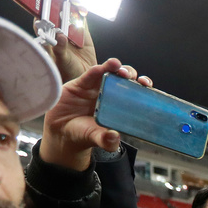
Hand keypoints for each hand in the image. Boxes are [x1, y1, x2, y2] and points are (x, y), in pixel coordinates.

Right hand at [38, 59, 153, 171]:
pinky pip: (89, 75)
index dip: (142, 87)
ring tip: (118, 67)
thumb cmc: (83, 133)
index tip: (147, 86)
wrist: (60, 131)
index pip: (134, 93)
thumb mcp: (96, 138)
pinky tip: (101, 68)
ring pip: (108, 72)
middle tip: (133, 78)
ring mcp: (96, 87)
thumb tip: (114, 138)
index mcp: (118, 105)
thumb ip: (106, 140)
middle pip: (124, 79)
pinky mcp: (81, 84)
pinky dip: (96, 70)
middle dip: (131, 74)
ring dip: (115, 67)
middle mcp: (109, 93)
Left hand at [39, 11, 97, 83]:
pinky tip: (82, 9)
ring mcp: (69, 29)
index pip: (40, 18)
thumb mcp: (61, 62)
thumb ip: (59, 49)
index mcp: (46, 36)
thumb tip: (60, 35)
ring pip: (67, 11)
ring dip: (69, 2)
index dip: (40, 6)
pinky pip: (80, 17)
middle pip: (53, 10)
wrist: (86, 78)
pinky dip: (81, 11)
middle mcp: (56, 30)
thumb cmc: (67, 72)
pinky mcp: (82, 31)